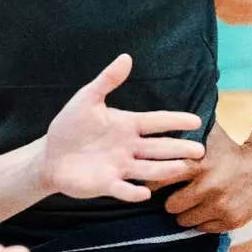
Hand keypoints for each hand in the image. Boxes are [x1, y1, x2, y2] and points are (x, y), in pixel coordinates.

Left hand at [41, 53, 206, 201]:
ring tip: (182, 167)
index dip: (176, 121)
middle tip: (200, 151)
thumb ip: (107, 80)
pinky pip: (123, 189)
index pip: (157, 122)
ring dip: (165, 169)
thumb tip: (126, 57)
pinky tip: (146, 194)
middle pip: (159, 148)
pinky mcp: (106, 184)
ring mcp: (119, 167)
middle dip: (179, 148)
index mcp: (127, 125)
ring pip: (148, 169)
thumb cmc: (71, 125)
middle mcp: (129, 147)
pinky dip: (134, 192)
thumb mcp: (87, 98)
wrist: (50, 155)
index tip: (197, 120)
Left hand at [164, 123, 251, 232]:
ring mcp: (220, 206)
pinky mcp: (231, 220)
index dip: (154, 184)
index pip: (159, 181)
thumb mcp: (208, 138)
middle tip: (180, 196)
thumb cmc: (229, 149)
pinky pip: (204, 228)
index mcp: (198, 164)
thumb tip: (158, 129)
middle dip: (173, 202)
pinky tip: (212, 208)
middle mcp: (208, 187)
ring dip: (187, 213)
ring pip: (185, 221)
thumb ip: (184, 134)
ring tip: (196, 203)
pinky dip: (205, 220)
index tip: (155, 185)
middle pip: (170, 206)